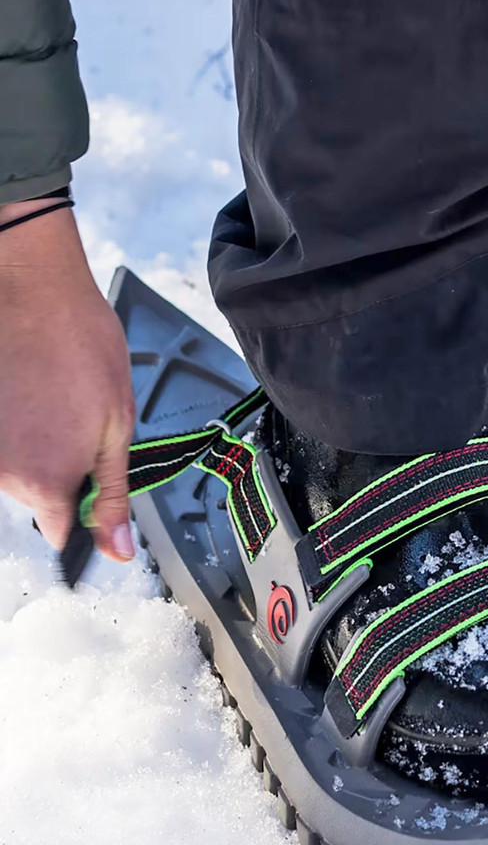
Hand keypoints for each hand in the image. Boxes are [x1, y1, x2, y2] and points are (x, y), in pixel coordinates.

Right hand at [0, 200, 134, 562]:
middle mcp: (3, 476)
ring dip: (33, 441)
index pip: (62, 532)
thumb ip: (115, 495)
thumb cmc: (82, 349)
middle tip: (75, 419)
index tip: (93, 490)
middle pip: (38, 495)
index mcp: (48, 482)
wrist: (33, 293)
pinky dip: (10, 423)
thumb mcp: (119, 427)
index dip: (83, 513)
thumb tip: (118, 551)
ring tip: (49, 398)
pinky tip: (24, 392)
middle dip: (59, 467)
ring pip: (14, 467)